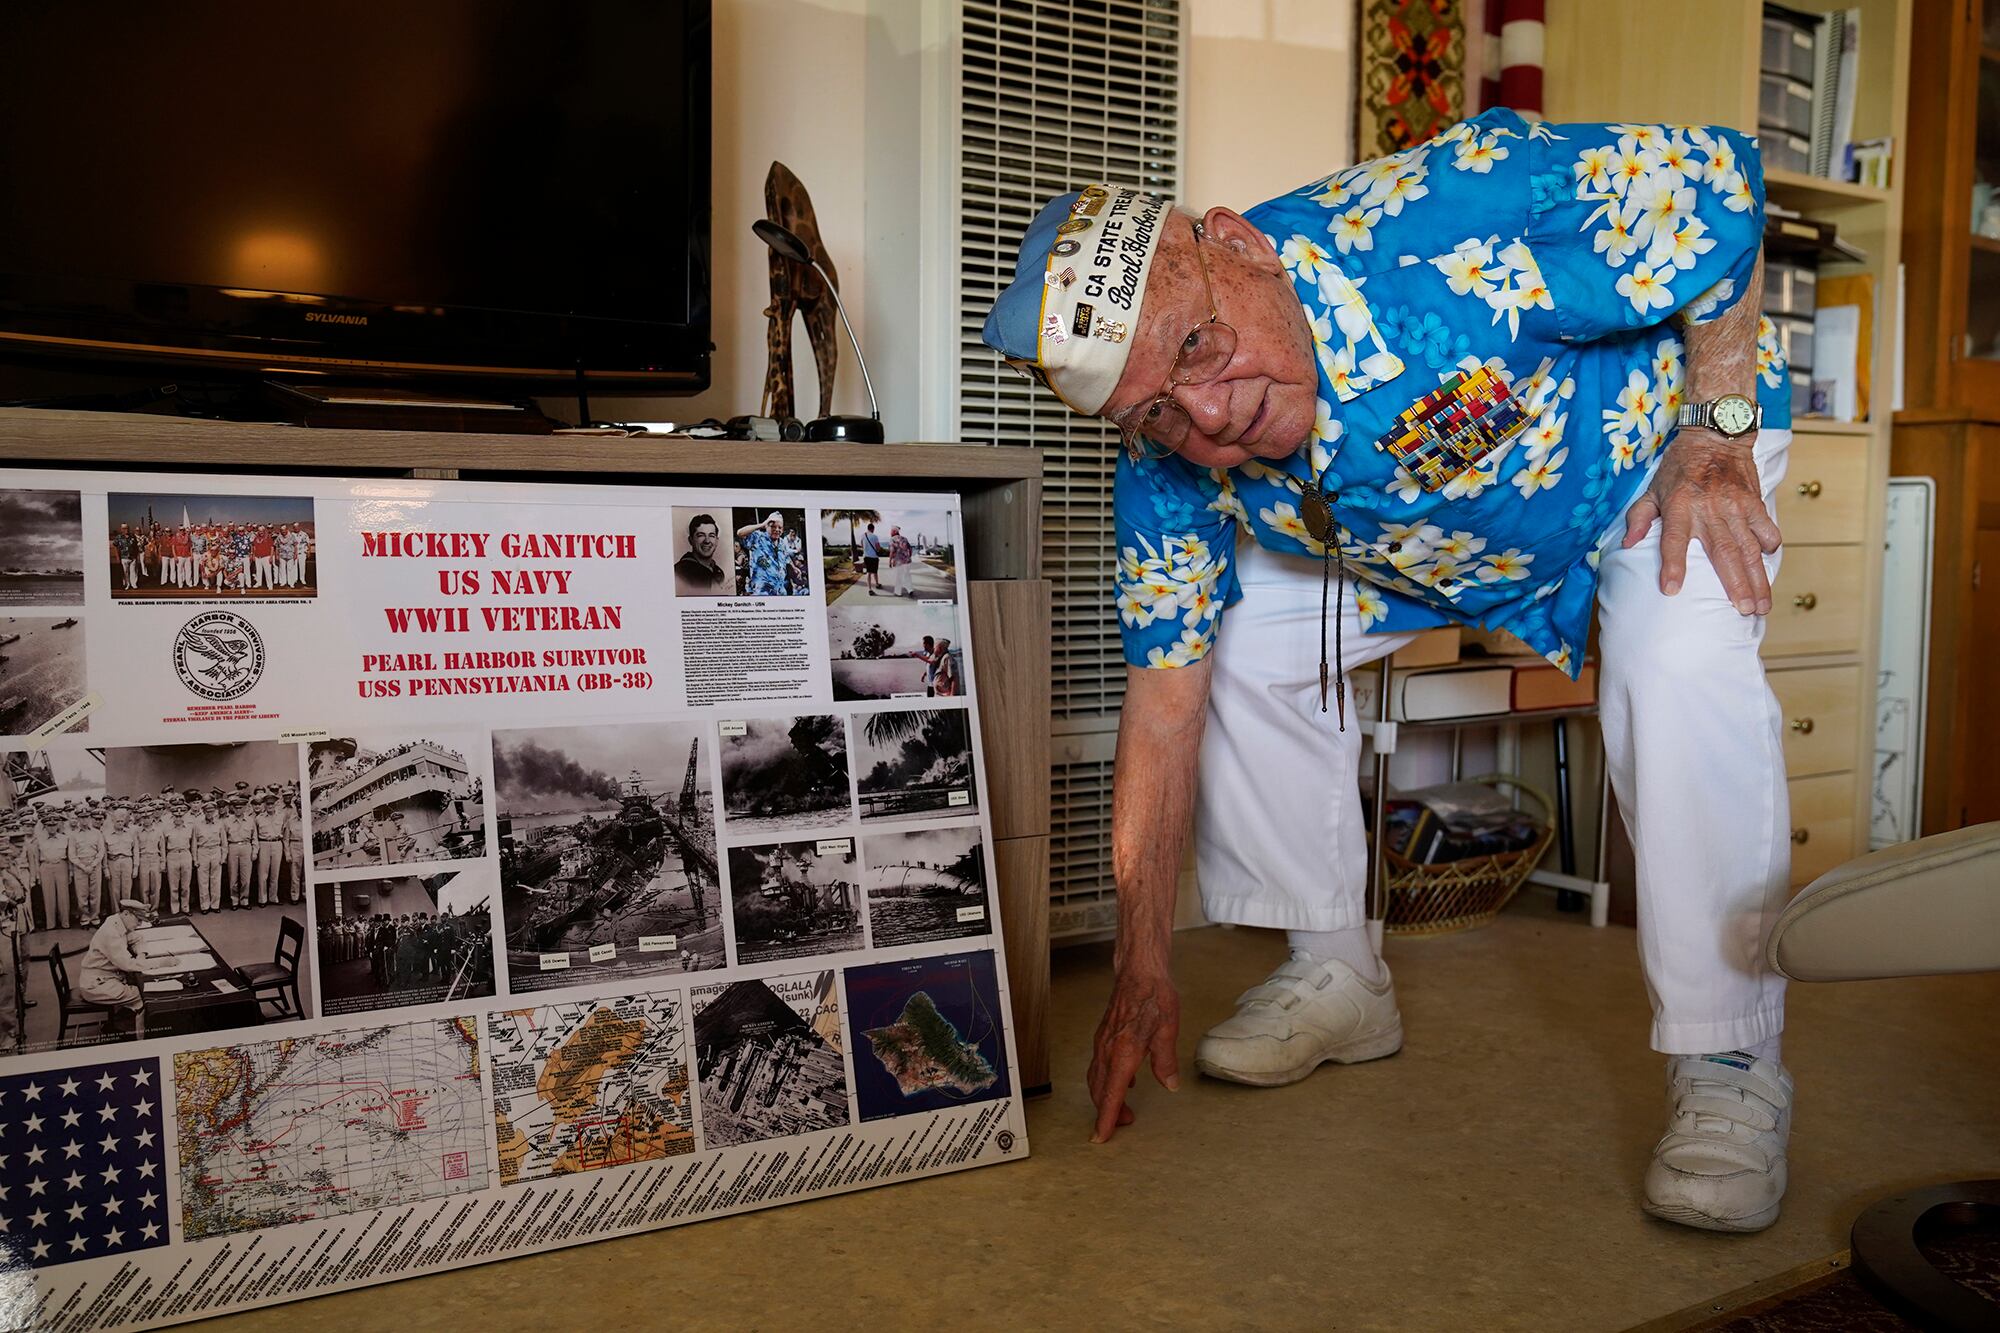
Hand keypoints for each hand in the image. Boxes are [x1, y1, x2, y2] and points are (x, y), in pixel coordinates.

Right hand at [1087, 965, 1180, 1142]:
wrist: (1138, 971)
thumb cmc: (1154, 996)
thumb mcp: (1168, 1030)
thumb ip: (1165, 1061)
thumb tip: (1169, 1085)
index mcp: (1123, 1053)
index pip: (1110, 1095)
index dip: (1106, 1118)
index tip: (1100, 1137)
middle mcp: (1108, 1050)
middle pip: (1099, 1091)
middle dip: (1107, 1112)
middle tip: (1125, 1123)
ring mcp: (1103, 1042)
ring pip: (1096, 1079)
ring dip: (1105, 1098)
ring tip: (1124, 1108)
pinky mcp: (1104, 1036)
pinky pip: (1099, 1065)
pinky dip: (1106, 1081)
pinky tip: (1122, 1082)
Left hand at [1621, 432, 1780, 613]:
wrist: (1714, 434)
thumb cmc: (1680, 466)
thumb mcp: (1652, 489)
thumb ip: (1639, 517)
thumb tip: (1629, 544)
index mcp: (1679, 507)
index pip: (1673, 541)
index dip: (1672, 565)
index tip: (1671, 590)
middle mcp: (1709, 509)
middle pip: (1722, 552)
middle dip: (1735, 585)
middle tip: (1743, 612)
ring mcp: (1735, 505)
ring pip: (1749, 547)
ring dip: (1758, 578)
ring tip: (1761, 605)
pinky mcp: (1754, 500)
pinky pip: (1766, 528)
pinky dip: (1770, 546)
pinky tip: (1769, 565)